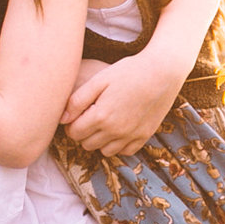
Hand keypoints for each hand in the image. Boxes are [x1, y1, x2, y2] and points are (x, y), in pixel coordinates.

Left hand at [63, 55, 184, 155]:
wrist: (162, 72)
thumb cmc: (128, 71)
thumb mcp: (99, 80)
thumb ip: (77, 100)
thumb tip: (62, 119)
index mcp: (100, 116)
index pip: (74, 133)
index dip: (72, 124)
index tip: (78, 114)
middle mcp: (115, 131)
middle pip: (87, 144)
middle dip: (84, 133)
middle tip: (91, 116)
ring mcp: (130, 136)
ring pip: (104, 151)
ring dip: (100, 140)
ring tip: (105, 122)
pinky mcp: (144, 136)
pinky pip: (125, 151)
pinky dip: (119, 144)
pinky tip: (120, 129)